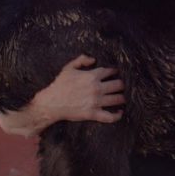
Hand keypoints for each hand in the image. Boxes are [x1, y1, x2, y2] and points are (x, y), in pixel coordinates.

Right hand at [0, 54, 125, 136]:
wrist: (51, 103)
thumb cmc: (59, 85)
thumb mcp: (68, 68)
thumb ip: (81, 60)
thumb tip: (94, 59)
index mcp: (92, 76)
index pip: (110, 71)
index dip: (115, 72)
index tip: (117, 73)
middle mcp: (96, 88)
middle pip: (118, 85)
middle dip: (122, 85)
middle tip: (122, 86)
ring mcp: (96, 101)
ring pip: (117, 99)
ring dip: (122, 97)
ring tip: (123, 97)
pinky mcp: (93, 113)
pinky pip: (110, 116)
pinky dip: (117, 115)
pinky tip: (120, 112)